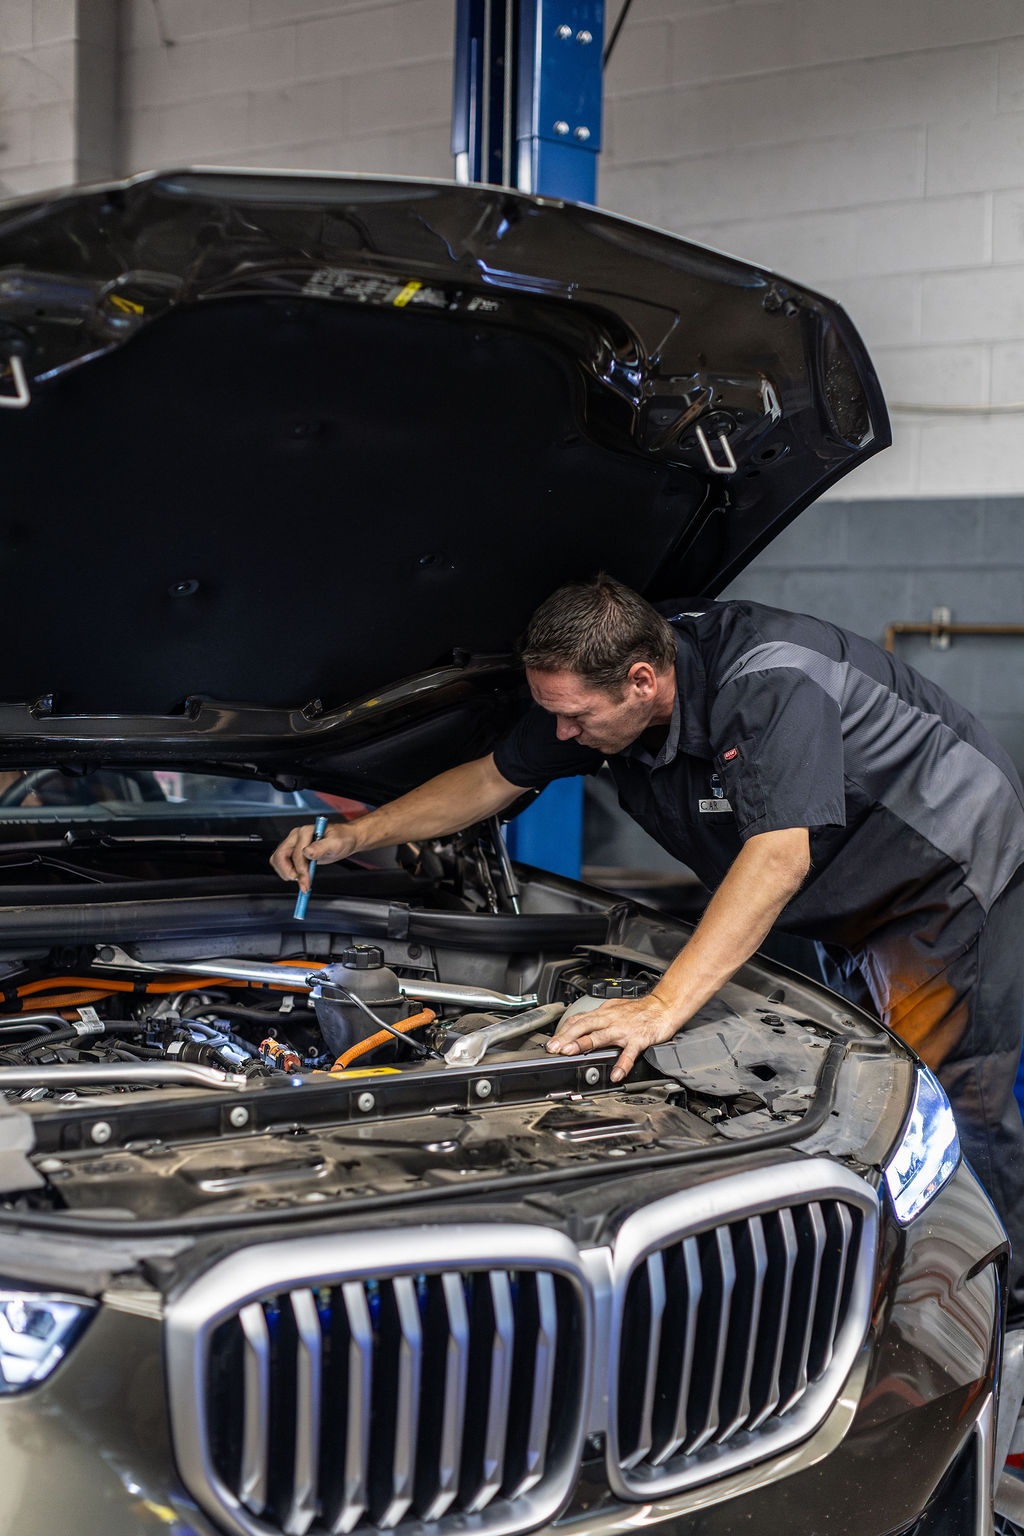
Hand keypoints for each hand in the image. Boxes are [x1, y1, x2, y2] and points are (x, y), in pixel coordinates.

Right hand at [269, 822, 358, 889]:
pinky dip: (287, 871)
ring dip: (285, 873)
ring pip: (277, 859)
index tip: (306, 883)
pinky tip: (299, 877)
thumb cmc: (342, 839)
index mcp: (306, 832)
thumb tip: (307, 852)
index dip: (301, 870)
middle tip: (302, 883)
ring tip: (301, 880)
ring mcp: (294, 842)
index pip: (297, 854)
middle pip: (280, 855)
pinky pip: (282, 862)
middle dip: (288, 872)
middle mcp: (296, 836)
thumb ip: (321, 848)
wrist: (345, 839)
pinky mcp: (294, 850)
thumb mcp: (336, 844)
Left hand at [546, 993, 679, 1082]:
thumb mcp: (614, 1008)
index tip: (551, 1042)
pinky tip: (615, 1074)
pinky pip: (629, 1053)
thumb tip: (581, 1024)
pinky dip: (622, 1064)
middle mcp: (610, 1020)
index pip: (579, 1020)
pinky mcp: (638, 1039)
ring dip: (584, 1044)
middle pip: (584, 1026)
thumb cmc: (639, 1010)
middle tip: (553, 1048)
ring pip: (600, 1036)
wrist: (663, 1007)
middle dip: (566, 1037)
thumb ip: (598, 1017)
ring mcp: (623, 1030)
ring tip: (570, 1053)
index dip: (563, 1030)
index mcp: (604, 1013)